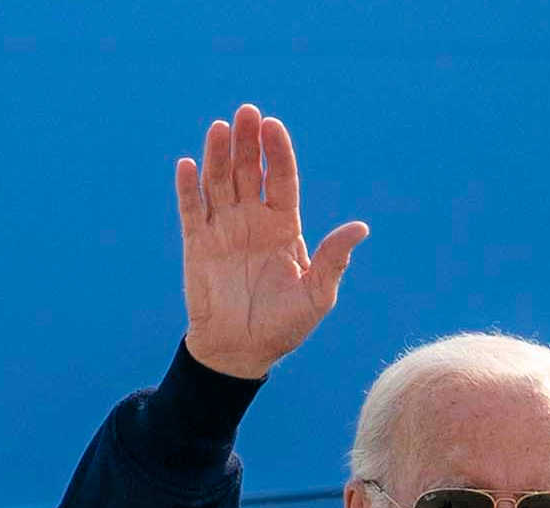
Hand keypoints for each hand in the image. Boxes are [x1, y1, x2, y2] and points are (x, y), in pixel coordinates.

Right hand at [175, 103, 368, 379]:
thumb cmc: (284, 326)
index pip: (282, 179)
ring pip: (219, 181)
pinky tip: (188, 165)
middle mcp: (253, 220)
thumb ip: (334, 259)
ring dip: (218, 154)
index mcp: (284, 227)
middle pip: (249, 171)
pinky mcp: (197, 243)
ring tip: (220, 128)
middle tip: (247, 112)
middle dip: (248, 142)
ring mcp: (223, 229)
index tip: (274, 126)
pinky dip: (188, 187)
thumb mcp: (317, 295)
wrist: (242, 352)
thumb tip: (360, 227)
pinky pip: (191, 209)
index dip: (278, 152)